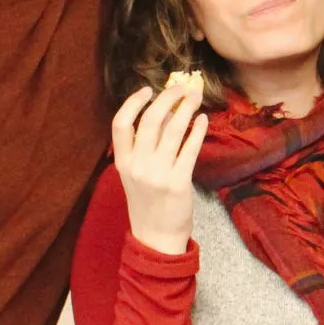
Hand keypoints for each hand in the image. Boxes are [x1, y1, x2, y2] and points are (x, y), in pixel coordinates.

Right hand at [112, 74, 209, 255]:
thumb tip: (164, 112)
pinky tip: (202, 120)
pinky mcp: (179, 182)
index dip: (133, 102)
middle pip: (150, 120)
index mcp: (123, 162)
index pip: (120, 124)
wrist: (156, 237)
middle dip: (167, 98)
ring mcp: (158, 174)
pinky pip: (190, 148)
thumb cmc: (147, 202)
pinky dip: (197, 130)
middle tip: (181, 88)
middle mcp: (138, 165)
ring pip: (173, 130)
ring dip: (186, 109)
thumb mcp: (134, 174)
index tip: (148, 90)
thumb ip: (142, 147)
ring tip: (195, 97)